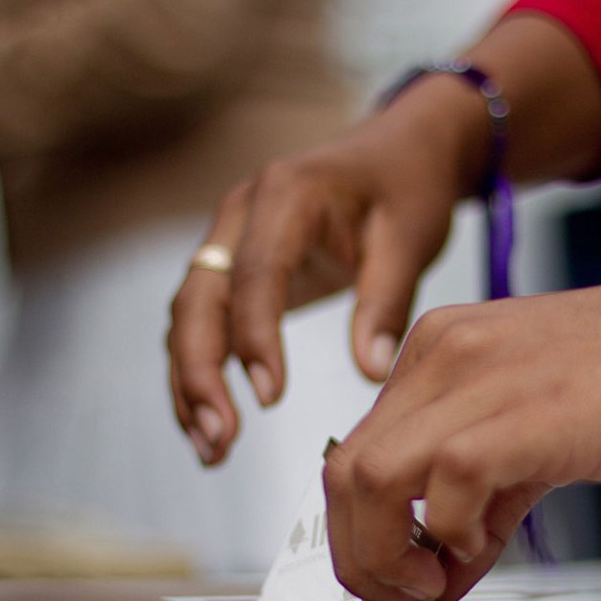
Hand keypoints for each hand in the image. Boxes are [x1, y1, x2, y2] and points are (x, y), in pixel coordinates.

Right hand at [165, 116, 465, 465]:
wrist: (400, 150)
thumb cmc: (407, 188)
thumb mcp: (410, 239)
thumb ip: (386, 304)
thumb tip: (370, 374)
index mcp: (285, 196)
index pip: (255, 273)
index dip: (255, 337)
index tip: (269, 396)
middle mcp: (240, 213)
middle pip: (198, 299)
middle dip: (200, 374)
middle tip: (220, 439)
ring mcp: (227, 239)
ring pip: (189, 318)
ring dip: (191, 384)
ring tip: (214, 450)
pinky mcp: (231, 267)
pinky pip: (204, 324)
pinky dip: (203, 374)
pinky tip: (214, 424)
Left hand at [323, 252, 600, 600]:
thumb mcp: (543, 435)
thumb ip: (483, 504)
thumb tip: (441, 575)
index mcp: (440, 352)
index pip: (358, 453)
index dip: (362, 535)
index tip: (396, 585)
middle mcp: (442, 356)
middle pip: (340, 471)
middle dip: (357, 558)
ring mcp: (475, 381)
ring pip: (363, 480)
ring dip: (383, 557)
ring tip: (431, 588)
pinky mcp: (520, 415)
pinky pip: (441, 489)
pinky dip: (448, 539)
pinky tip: (487, 550)